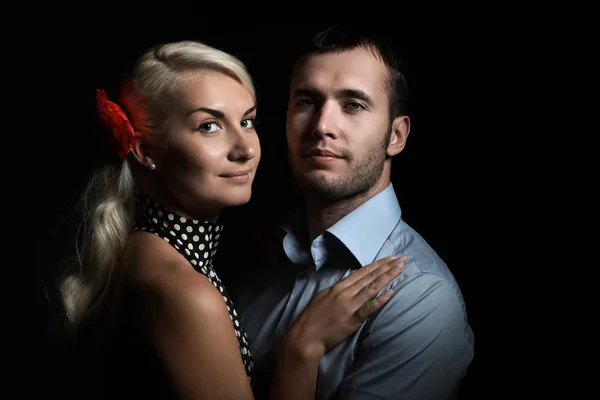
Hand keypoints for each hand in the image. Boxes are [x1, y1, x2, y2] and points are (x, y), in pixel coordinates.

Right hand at [283, 255, 405, 358]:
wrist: (305, 336)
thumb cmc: (311, 318)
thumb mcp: (322, 297)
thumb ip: (337, 291)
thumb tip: (349, 286)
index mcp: (338, 287)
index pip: (361, 272)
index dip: (376, 265)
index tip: (389, 258)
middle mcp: (345, 292)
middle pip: (369, 276)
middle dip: (387, 266)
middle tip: (401, 258)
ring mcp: (349, 305)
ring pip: (372, 287)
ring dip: (388, 277)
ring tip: (401, 268)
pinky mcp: (353, 319)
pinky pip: (369, 307)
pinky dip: (380, 299)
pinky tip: (391, 292)